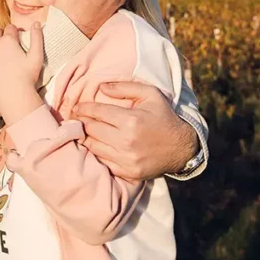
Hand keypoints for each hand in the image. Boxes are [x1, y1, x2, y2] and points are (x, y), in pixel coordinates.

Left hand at [0, 23, 44, 124]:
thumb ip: (37, 38)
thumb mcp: (37, 56)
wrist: (13, 93)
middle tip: (7, 47)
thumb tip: (37, 22)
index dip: (15, 32)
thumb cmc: (27, 76)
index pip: (10, 28)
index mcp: (9, 40)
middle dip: (2, 36)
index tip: (17, 39)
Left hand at [72, 81, 198, 179]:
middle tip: (78, 118)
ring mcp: (126, 159)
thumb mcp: (150, 95)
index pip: (97, 113)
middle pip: (91, 130)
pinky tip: (97, 145)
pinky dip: (97, 153)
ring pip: (93, 147)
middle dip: (82, 122)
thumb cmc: (163, 117)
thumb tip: (101, 88)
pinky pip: (102, 162)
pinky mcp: (127, 172)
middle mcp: (126, 141)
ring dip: (86, 138)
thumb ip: (125, 87)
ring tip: (85, 130)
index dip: (83, 108)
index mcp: (131, 120)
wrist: (182, 148)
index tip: (77, 107)